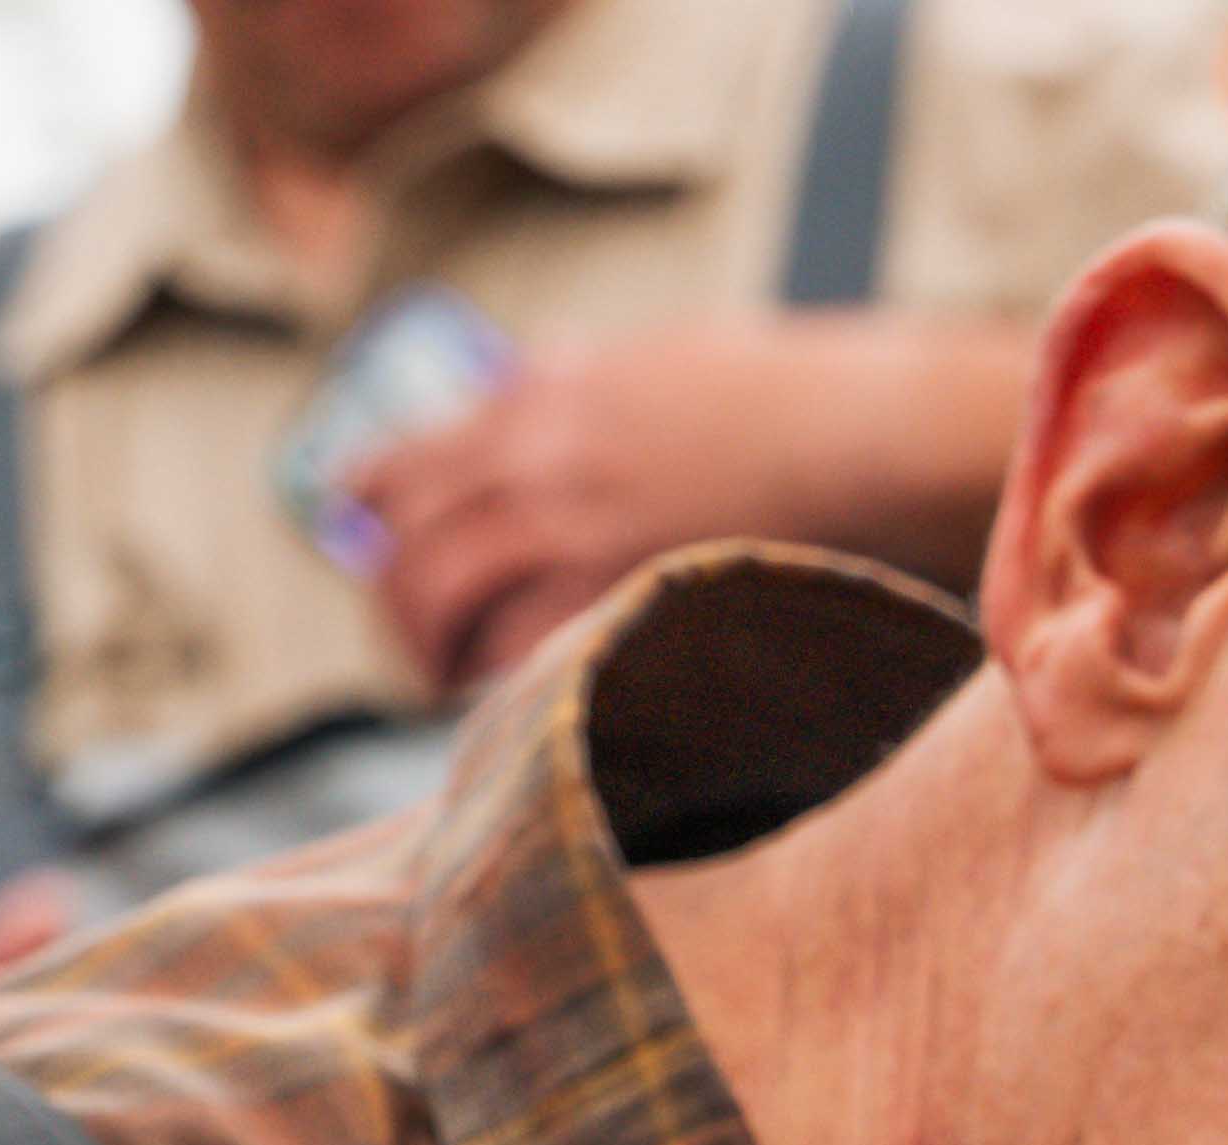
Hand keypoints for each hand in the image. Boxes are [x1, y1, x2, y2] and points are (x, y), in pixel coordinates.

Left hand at [351, 309, 1032, 689]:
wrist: (863, 432)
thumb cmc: (781, 398)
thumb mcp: (651, 359)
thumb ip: (572, 384)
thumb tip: (519, 394)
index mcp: (535, 395)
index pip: (396, 464)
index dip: (363, 516)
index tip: (367, 546)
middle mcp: (534, 456)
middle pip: (406, 544)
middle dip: (395, 606)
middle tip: (416, 643)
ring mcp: (572, 526)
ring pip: (442, 598)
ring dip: (430, 651)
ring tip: (453, 683)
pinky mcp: (622, 590)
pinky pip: (519, 654)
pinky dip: (500, 683)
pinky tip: (516, 702)